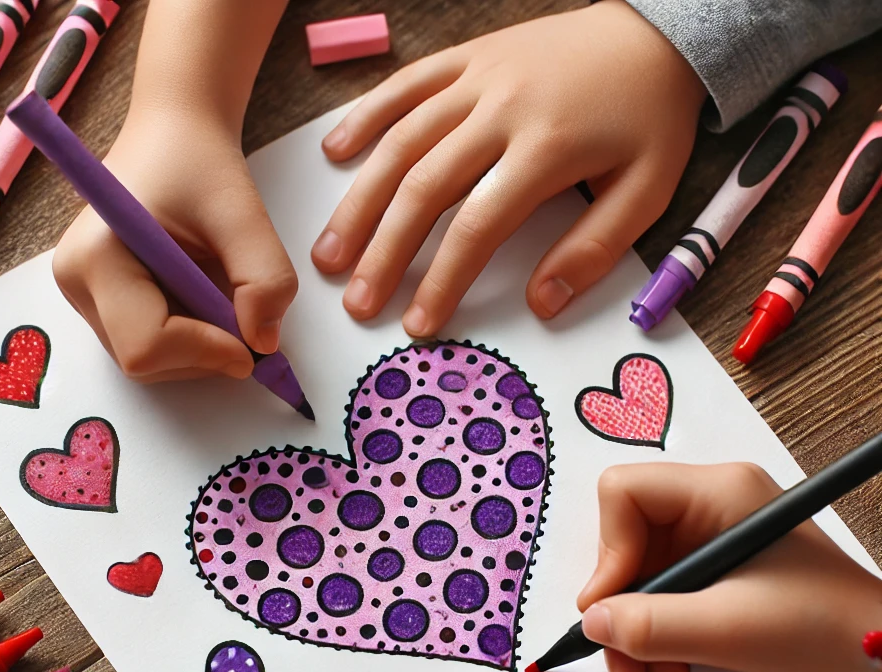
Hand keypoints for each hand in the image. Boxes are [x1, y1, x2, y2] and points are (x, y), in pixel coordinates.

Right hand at [52, 0, 294, 383]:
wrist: (175, 134)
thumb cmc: (201, 163)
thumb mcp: (245, 215)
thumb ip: (265, 280)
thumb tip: (264, 344)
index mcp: (96, 256)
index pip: (147, 346)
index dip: (206, 352)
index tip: (253, 341)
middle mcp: (76, 281)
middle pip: (146, 362)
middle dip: (205, 351)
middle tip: (244, 312)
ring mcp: (83, 295)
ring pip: (151, 362)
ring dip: (201, 345)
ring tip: (219, 290)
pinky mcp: (100, 302)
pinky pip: (151, 346)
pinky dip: (190, 337)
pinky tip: (202, 295)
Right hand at [311, 0, 705, 334]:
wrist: (657, 32)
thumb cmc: (649, 118)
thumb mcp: (647, 191)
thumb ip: (594, 249)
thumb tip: (542, 304)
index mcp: (547, 147)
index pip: (478, 228)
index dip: (441, 282)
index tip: (418, 325)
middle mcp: (501, 109)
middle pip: (424, 188)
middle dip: (384, 253)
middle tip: (357, 303)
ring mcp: (477, 78)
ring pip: (401, 141)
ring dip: (360, 201)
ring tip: (329, 252)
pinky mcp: (466, 58)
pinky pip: (406, 84)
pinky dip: (366, 116)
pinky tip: (335, 154)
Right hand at [576, 462, 881, 671]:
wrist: (878, 654)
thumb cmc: (818, 628)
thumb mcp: (727, 630)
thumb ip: (651, 626)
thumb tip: (592, 623)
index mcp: (717, 492)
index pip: (624, 493)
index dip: (608, 549)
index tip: (611, 607)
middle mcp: (709, 503)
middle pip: (626, 539)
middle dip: (619, 604)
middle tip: (620, 659)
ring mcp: (712, 535)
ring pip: (639, 573)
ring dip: (636, 630)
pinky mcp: (717, 568)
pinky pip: (664, 594)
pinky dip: (659, 634)